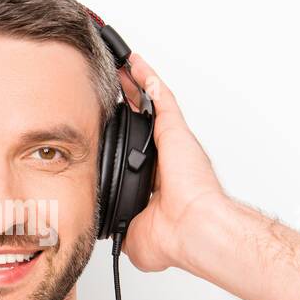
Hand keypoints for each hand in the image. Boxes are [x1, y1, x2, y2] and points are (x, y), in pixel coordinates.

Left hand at [116, 52, 227, 273]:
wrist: (192, 229)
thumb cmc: (174, 237)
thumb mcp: (135, 238)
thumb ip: (123, 230)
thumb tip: (114, 235)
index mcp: (157, 182)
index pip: (134, 154)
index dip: (121, 142)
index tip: (106, 132)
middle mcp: (165, 159)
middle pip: (140, 123)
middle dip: (125, 105)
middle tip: (109, 89)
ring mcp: (171, 142)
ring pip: (150, 104)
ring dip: (135, 85)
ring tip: (118, 68)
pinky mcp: (174, 129)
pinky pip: (160, 94)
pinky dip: (147, 76)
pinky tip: (133, 62)